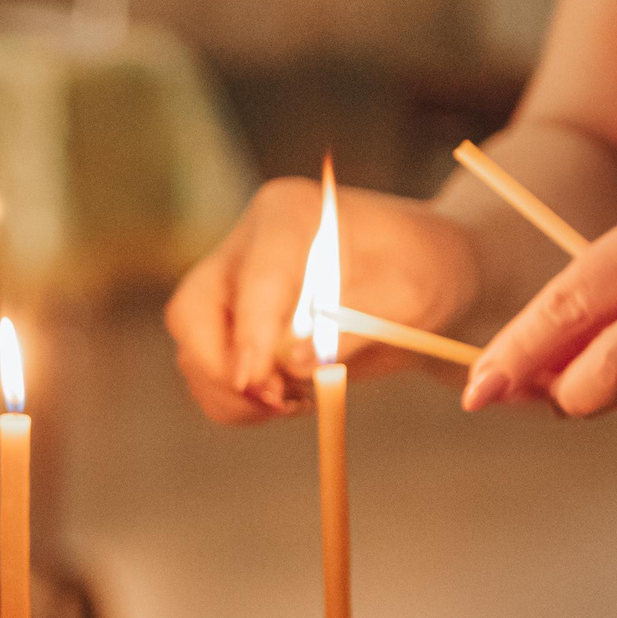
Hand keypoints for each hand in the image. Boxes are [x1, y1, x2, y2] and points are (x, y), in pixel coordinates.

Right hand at [165, 177, 480, 422]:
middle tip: (277, 401)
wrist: (424, 275)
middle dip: (222, 368)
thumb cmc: (422, 271)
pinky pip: (210, 374)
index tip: (256, 381)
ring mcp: (231, 288)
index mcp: (287, 215)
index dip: (250, 334)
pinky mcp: (234, 326)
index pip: (253, 279)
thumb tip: (292, 365)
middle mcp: (245, 247)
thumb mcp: (407, 298)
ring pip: (194, 350)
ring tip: (295, 400)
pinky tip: (286, 400)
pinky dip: (239, 402)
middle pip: (192, 313)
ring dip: (234, 393)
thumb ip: (354, 329)